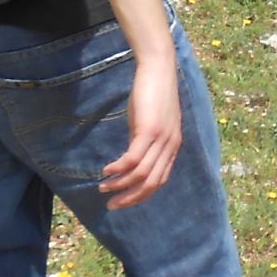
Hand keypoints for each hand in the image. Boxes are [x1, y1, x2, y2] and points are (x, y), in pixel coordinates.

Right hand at [100, 58, 183, 208]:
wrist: (158, 70)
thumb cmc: (152, 94)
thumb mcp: (149, 123)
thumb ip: (144, 142)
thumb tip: (130, 159)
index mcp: (172, 146)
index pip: (160, 181)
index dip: (141, 195)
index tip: (123, 202)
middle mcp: (170, 146)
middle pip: (151, 183)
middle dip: (130, 198)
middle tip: (111, 206)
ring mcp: (161, 139)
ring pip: (141, 174)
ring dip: (120, 185)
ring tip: (103, 187)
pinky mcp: (149, 130)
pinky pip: (133, 159)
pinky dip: (119, 169)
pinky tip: (106, 170)